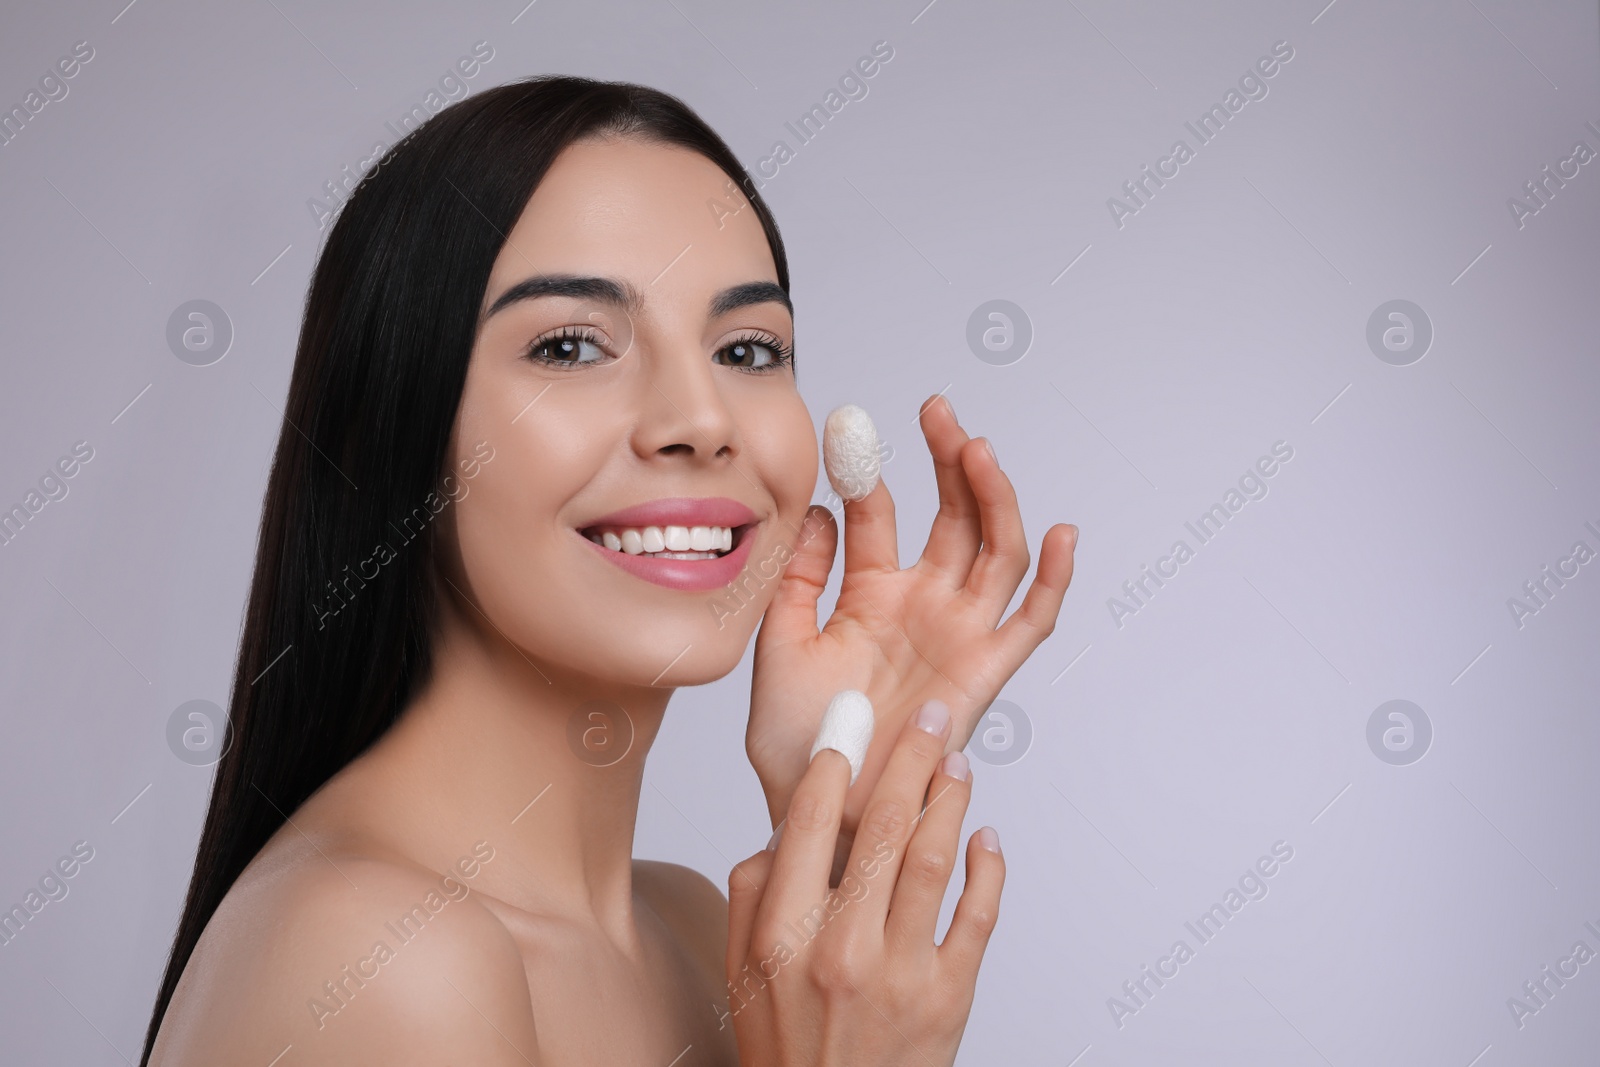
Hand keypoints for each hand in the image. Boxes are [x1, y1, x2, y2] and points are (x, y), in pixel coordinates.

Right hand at [725, 700, 1001, 1065]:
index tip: (851, 726)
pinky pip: (978, 916)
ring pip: (933, 859)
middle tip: (927, 719)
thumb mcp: (742, 972)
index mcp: (783, 935)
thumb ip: (754, 894)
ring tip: (957, 762)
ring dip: (950, 800)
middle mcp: (841, 949)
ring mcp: (901, 973)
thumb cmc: (787, 1049)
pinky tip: (985, 837)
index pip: (810, 822)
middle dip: (908, 758)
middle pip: (882, 827)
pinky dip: (987, 867)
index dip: (835, 763)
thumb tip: (787, 828)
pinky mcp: (949, 998)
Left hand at [746, 394, 1076, 841]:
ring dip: (993, 498)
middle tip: (937, 410)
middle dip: (949, 460)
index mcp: (870, 595)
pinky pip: (1032, 620)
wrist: (818, 807)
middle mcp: (921, 605)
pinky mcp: (987, 670)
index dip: (869, 472)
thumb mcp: (780, 644)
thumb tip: (818, 510)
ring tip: (976, 448)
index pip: (880, 516)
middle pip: (952, 516)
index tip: (851, 427)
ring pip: (993, 550)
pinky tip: (1061, 533)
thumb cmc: (796, 741)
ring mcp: (957, 633)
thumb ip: (798, 577)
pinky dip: (1055, 579)